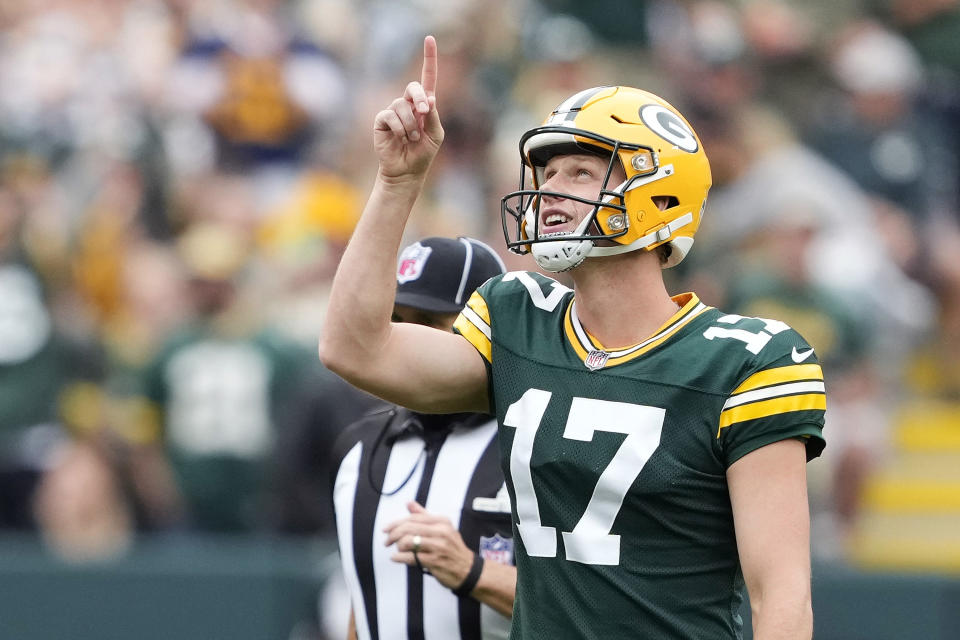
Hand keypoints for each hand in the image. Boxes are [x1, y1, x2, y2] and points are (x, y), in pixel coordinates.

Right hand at [373, 36, 444, 182]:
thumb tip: (430, 97)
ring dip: (411, 124)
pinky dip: (400, 128)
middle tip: (424, 113)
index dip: (429, 58)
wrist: (406, 171)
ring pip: (402, 106)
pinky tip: (401, 138)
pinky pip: (390, 115)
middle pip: (413, 87)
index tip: (429, 38)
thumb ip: (434, 116)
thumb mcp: (436, 134)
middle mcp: (408, 104)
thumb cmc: (423, 153)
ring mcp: (393, 111)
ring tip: (412, 139)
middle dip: (419, 98)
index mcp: (424, 105)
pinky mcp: (382, 120)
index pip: (428, 78)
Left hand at [383, 501, 474, 589]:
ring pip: (408, 542)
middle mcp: (441, 532)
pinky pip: (411, 557)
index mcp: (442, 521)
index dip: (396, 522)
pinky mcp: (434, 561)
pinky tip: (396, 558)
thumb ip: (424, 515)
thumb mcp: (443, 528)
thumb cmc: (453, 548)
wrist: (468, 569)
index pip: (413, 517)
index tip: (386, 528)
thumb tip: (409, 504)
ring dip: (398, 546)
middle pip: (409, 528)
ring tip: (397, 550)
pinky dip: (399, 557)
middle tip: (387, 540)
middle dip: (393, 534)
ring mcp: (438, 547)